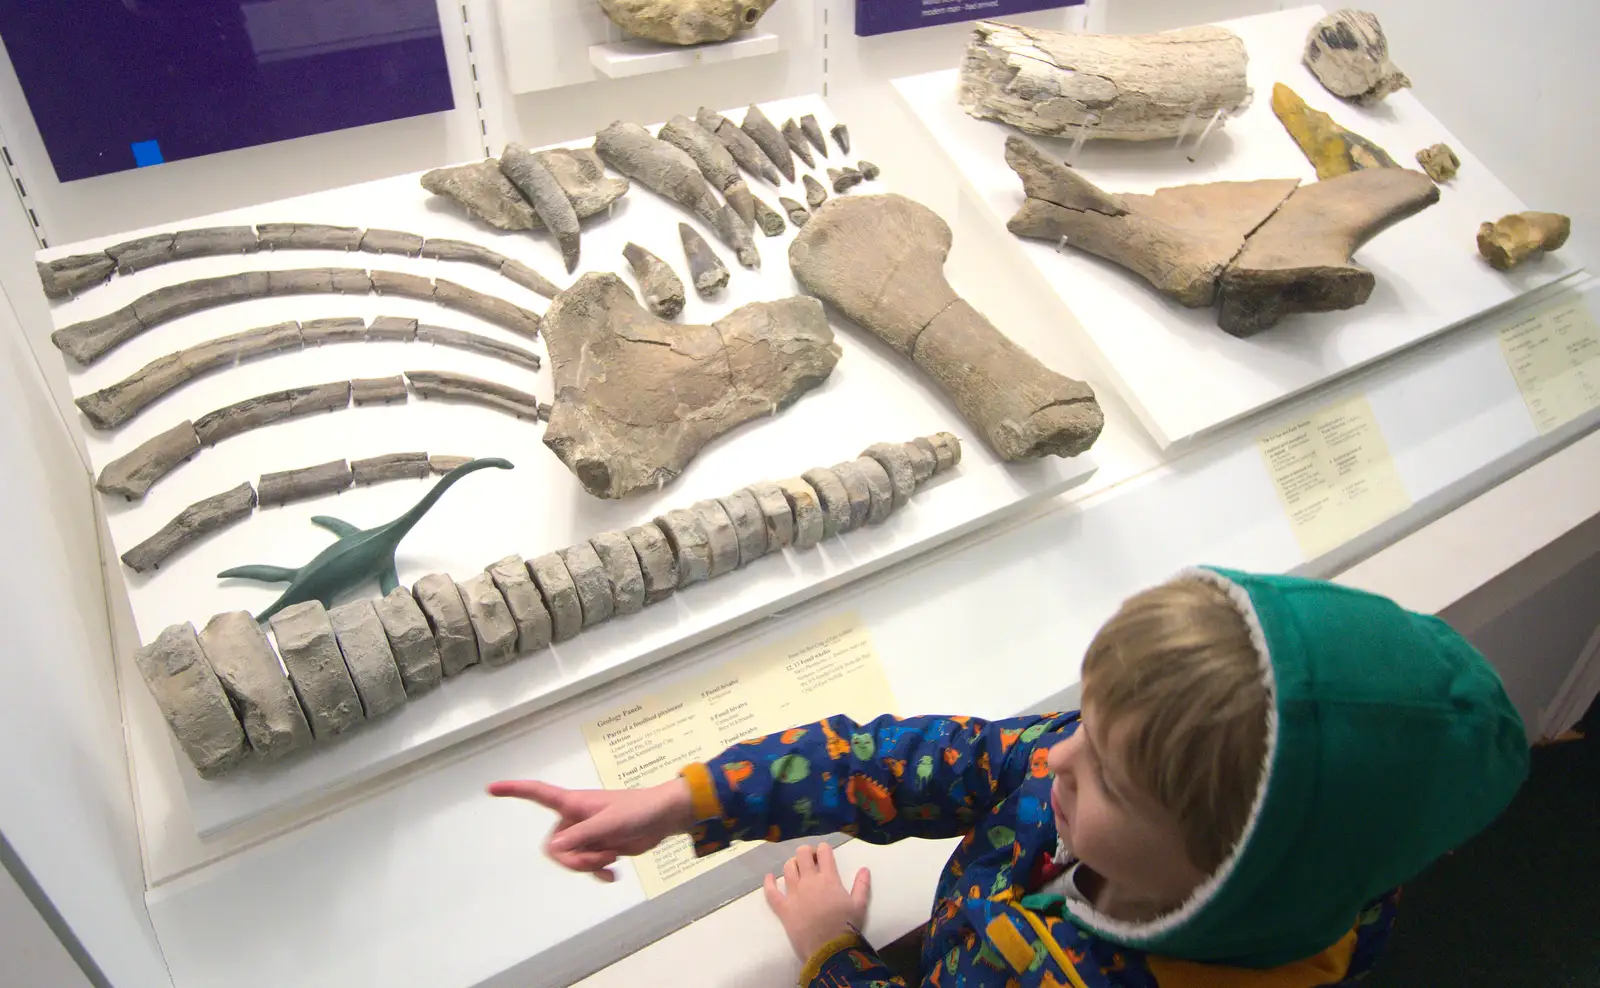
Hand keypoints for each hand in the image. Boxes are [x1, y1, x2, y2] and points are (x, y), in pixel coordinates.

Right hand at [487, 778, 694, 881]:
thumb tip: (554, 847)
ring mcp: (586, 833)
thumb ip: (582, 836)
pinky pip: (585, 865)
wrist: (664, 819)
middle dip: (574, 858)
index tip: (490, 788)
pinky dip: (596, 871)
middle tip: (602, 855)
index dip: (514, 791)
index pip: (537, 794)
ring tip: (612, 858)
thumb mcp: (610, 824)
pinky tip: (612, 875)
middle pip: (554, 846)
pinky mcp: (599, 846)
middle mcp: (575, 818)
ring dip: (589, 864)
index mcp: (573, 804)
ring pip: (570, 859)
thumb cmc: (639, 811)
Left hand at [763, 843, 870, 961]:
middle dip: (806, 852)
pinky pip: (772, 892)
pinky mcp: (783, 908)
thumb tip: (864, 869)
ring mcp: (794, 893)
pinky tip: (769, 877)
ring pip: (788, 868)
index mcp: (829, 879)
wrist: (829, 949)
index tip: (823, 852)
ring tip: (796, 868)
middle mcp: (809, 881)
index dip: (823, 849)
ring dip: (792, 864)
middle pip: (802, 855)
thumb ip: (862, 886)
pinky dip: (769, 883)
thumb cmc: (846, 926)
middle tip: (810, 859)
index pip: (824, 853)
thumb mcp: (859, 906)